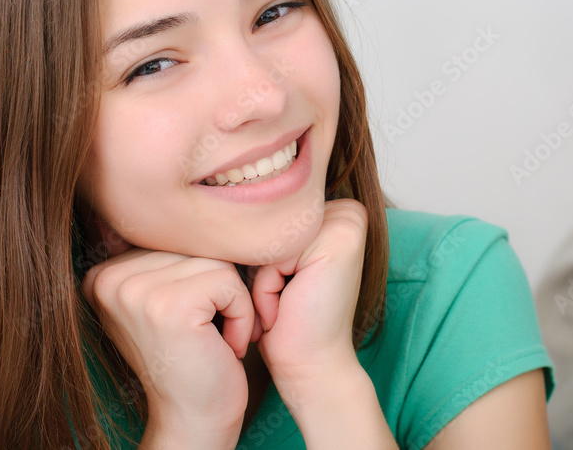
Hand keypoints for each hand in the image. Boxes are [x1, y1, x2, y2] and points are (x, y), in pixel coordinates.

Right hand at [81, 244, 258, 442]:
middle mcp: (108, 278)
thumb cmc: (192, 359)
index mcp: (102, 273)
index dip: (200, 278)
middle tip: (208, 334)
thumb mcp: (167, 301)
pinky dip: (242, 314)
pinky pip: (230, 281)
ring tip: (216, 339)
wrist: (194, 420)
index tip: (192, 323)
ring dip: (233, 302)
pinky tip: (225, 346)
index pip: (176, 239)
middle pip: (195, 246)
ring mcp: (134, 291)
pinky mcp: (169, 305)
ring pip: (216, 261)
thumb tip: (193, 207)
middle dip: (217, 288)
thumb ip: (167, 258)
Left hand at [249, 198, 368, 382]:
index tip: (285, 287)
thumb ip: (267, 230)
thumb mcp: (275, 264)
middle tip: (283, 300)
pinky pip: (272, 256)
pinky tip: (285, 308)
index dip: (261, 258)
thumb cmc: (286, 321)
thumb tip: (224, 205)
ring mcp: (347, 223)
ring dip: (261, 278)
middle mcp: (348, 211)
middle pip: (267, 226)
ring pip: (267, 240)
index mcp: (334, 212)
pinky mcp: (338, 242)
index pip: (266, 219)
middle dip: (261, 267)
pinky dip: (265, 287)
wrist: (310, 367)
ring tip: (283, 304)